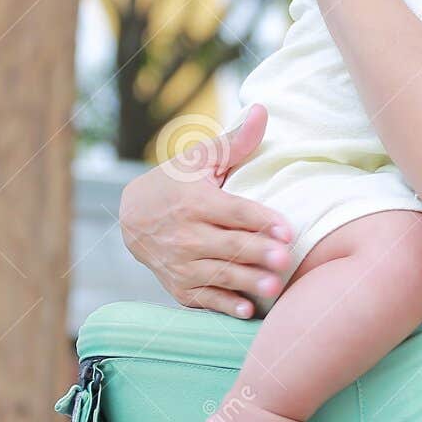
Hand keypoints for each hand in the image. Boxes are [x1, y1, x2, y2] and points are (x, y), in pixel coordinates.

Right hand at [118, 105, 293, 318]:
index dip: (261, 220)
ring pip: (219, 275)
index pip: (234, 211)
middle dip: (257, 253)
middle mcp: (187, 235)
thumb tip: (263, 110)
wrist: (133, 218)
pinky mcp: (180, 288)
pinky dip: (224, 306)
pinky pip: (204, 299)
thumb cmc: (176, 182)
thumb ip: (235, 141)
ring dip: (246, 282)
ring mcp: (182, 264)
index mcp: (196, 201)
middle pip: (229, 245)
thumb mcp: (200, 158)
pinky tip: (246, 311)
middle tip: (285, 260)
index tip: (288, 228)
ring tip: (273, 288)